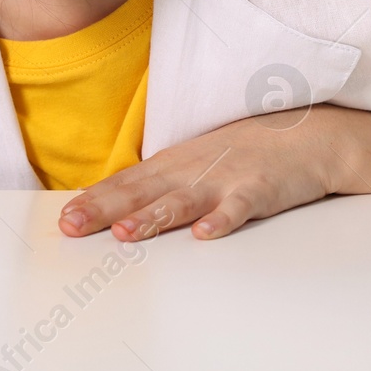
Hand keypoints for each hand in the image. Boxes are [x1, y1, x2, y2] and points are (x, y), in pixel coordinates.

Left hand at [58, 104, 370, 240]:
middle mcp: (190, 171)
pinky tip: (205, 234)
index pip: (125, 183)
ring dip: (152, 217)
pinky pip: (239, 207)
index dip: (93, 200)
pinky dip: (222, 218)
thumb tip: (111, 204)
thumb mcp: (191, 163)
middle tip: (73, 226)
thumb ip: (155, 184)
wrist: (307, 135)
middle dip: (105, 210)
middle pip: (141, 193)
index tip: (64, 218)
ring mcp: (224, 179)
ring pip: (182, 201)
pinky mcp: (259, 189)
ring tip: (126, 232)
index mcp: (171, 165)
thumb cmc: (242, 152)